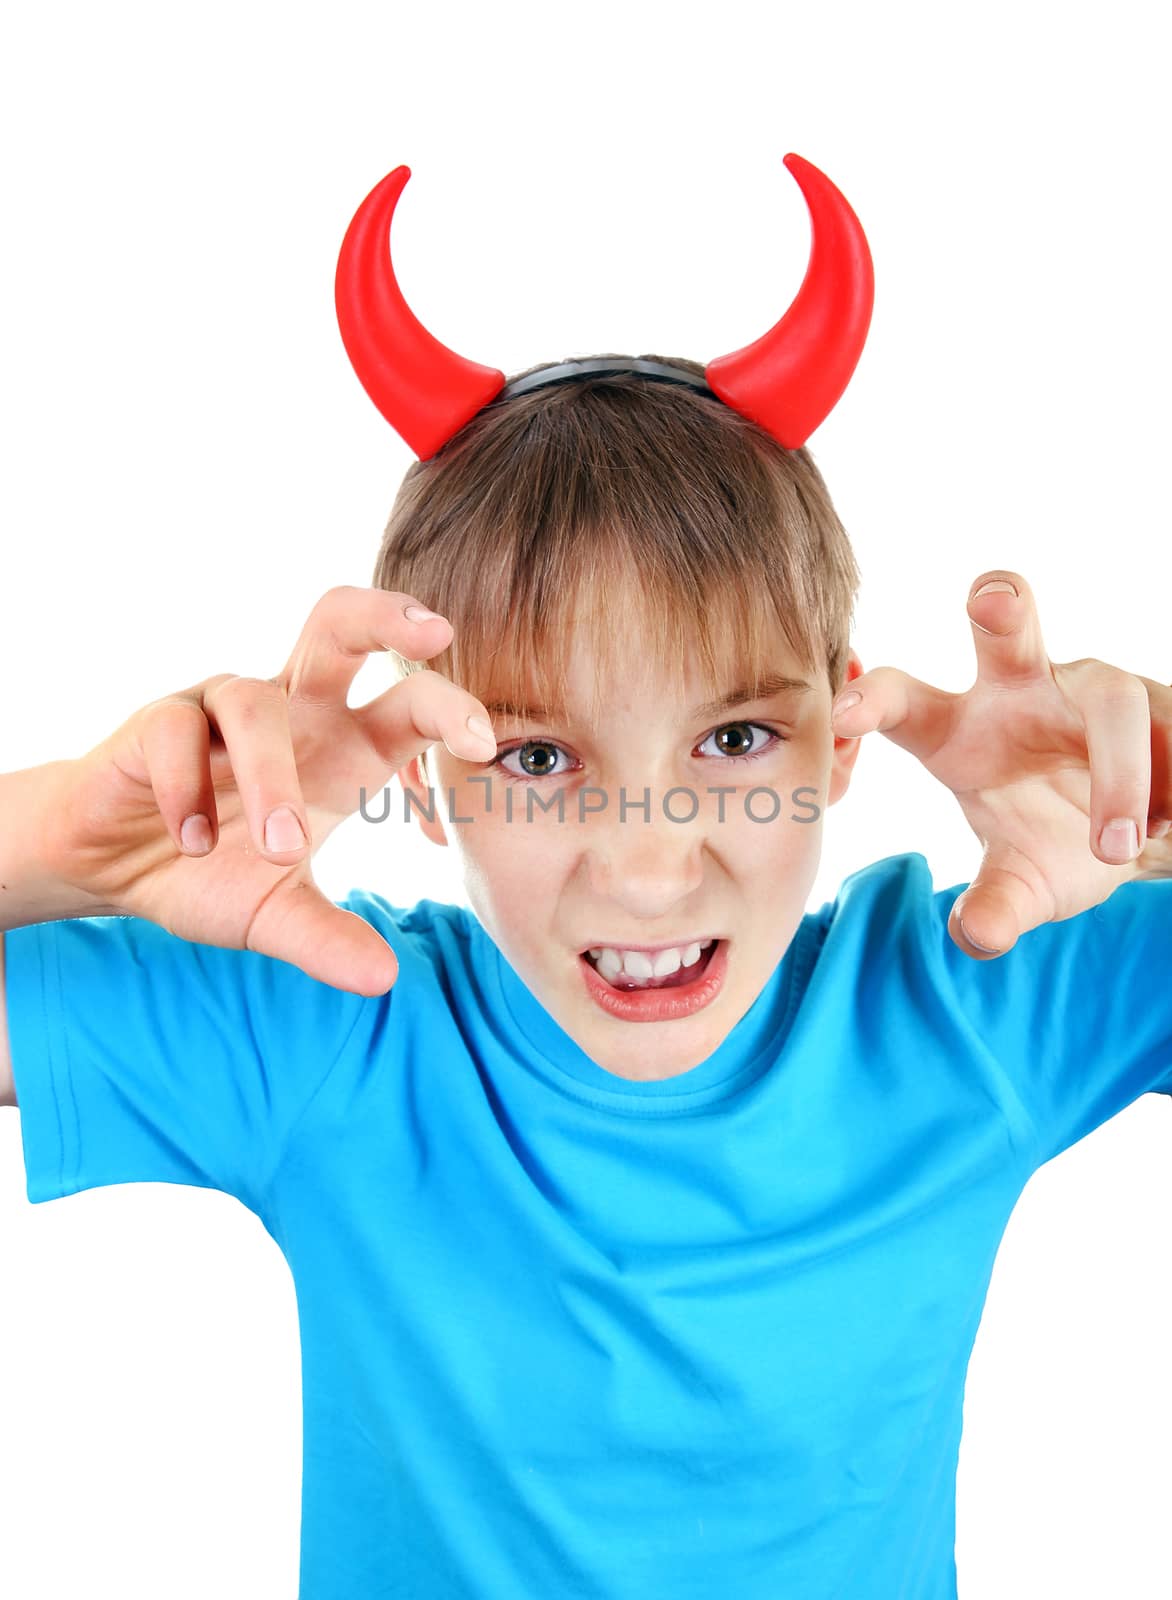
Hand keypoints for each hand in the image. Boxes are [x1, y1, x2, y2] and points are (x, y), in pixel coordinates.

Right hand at [35, 587, 497, 993]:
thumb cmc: (209, 871)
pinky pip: (178, 732)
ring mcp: (221, 707)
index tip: (481, 744)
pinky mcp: (158, 720)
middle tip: (438, 632)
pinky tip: (190, 843)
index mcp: (344, 747)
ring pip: (256, 704)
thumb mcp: (273, 917)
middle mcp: (292, 711)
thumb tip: (386, 979)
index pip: (408, 706)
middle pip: (341, 624)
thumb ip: (326, 940)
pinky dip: (190, 791)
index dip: (451, 713)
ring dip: (273, 779)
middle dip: (388, 615)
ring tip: (279, 851)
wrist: (110, 868)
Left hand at [829, 571, 1171, 958]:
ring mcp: (1097, 691)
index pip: (906, 701)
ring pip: (1113, 701)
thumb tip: (976, 936)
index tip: (843, 714)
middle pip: (1009, 633)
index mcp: (959, 729)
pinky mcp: (1164, 706)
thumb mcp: (1022, 884)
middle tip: (990, 602)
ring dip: (1119, 773)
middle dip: (1001, 608)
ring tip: (1116, 845)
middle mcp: (1025, 691)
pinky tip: (1165, 820)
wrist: (1141, 838)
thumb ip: (995, 906)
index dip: (874, 700)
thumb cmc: (1053, 844)